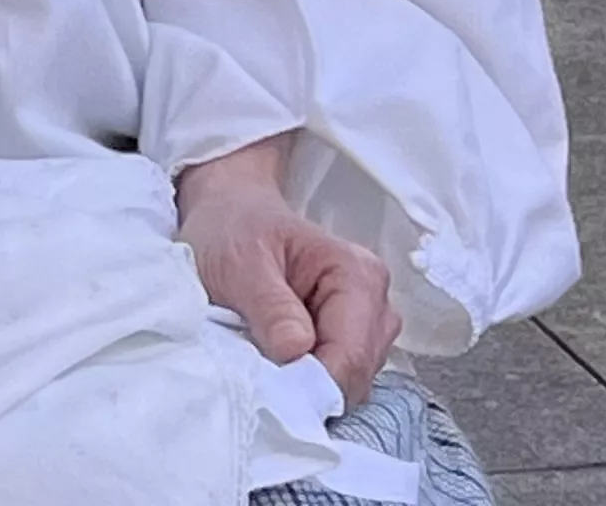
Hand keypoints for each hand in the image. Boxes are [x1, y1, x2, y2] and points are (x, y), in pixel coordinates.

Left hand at [177, 140, 398, 407]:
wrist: (230, 213)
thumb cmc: (234, 230)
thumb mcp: (238, 263)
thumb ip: (270, 307)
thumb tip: (297, 351)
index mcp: (357, 275)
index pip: (351, 354)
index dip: (313, 383)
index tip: (271, 392)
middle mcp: (375, 302)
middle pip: (357, 373)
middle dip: (310, 384)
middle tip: (258, 373)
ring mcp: (368, 325)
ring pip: (350, 381)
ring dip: (307, 382)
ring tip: (263, 356)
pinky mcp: (350, 340)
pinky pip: (338, 377)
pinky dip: (307, 378)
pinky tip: (276, 358)